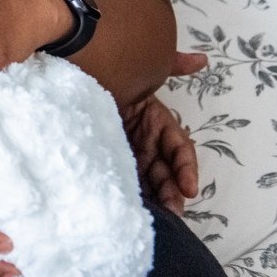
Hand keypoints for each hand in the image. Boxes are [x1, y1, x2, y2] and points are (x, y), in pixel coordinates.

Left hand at [119, 53, 205, 213]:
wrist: (75, 76)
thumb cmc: (110, 74)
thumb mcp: (144, 71)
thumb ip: (173, 65)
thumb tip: (201, 59)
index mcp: (158, 124)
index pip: (180, 150)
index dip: (186, 169)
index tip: (189, 188)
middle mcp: (146, 142)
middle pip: (165, 172)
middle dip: (172, 193)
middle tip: (171, 211)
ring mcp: (128, 154)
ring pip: (147, 181)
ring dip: (155, 198)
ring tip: (156, 216)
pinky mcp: (108, 161)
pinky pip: (123, 180)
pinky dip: (131, 194)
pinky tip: (130, 208)